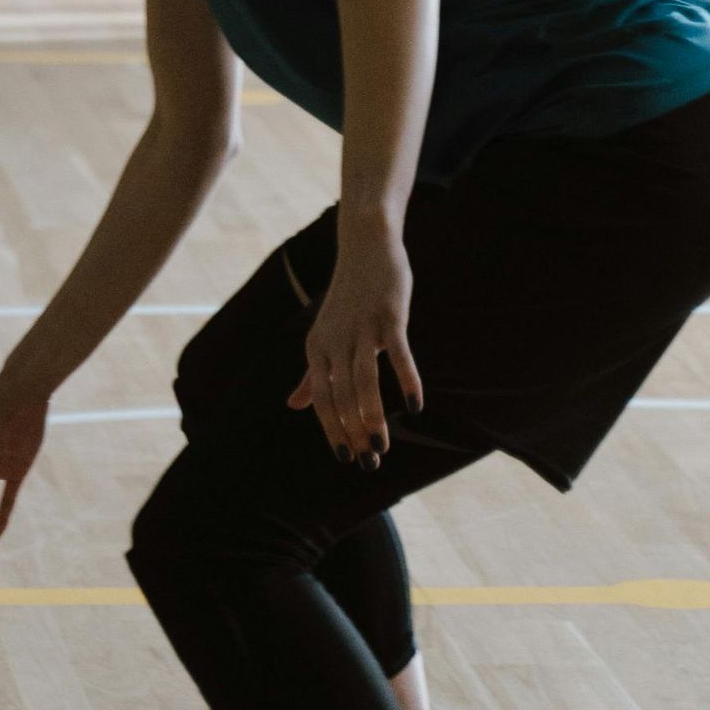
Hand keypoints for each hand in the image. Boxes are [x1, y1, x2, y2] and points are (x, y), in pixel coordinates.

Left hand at [286, 223, 423, 465]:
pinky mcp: (389, 317)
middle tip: (370, 462)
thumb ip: (312, 374)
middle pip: (342, 396)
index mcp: (317, 349)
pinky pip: (397, 354)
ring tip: (382, 445)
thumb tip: (294, 406)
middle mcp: (335, 341)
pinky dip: (406, 381)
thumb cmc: (348, 298)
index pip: (322, 399)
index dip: (332, 429)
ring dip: (372, 416)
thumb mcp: (325, 337)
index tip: (346, 458)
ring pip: (363, 380)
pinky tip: (414, 407)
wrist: (366, 246)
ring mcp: (362, 329)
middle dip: (354, 432)